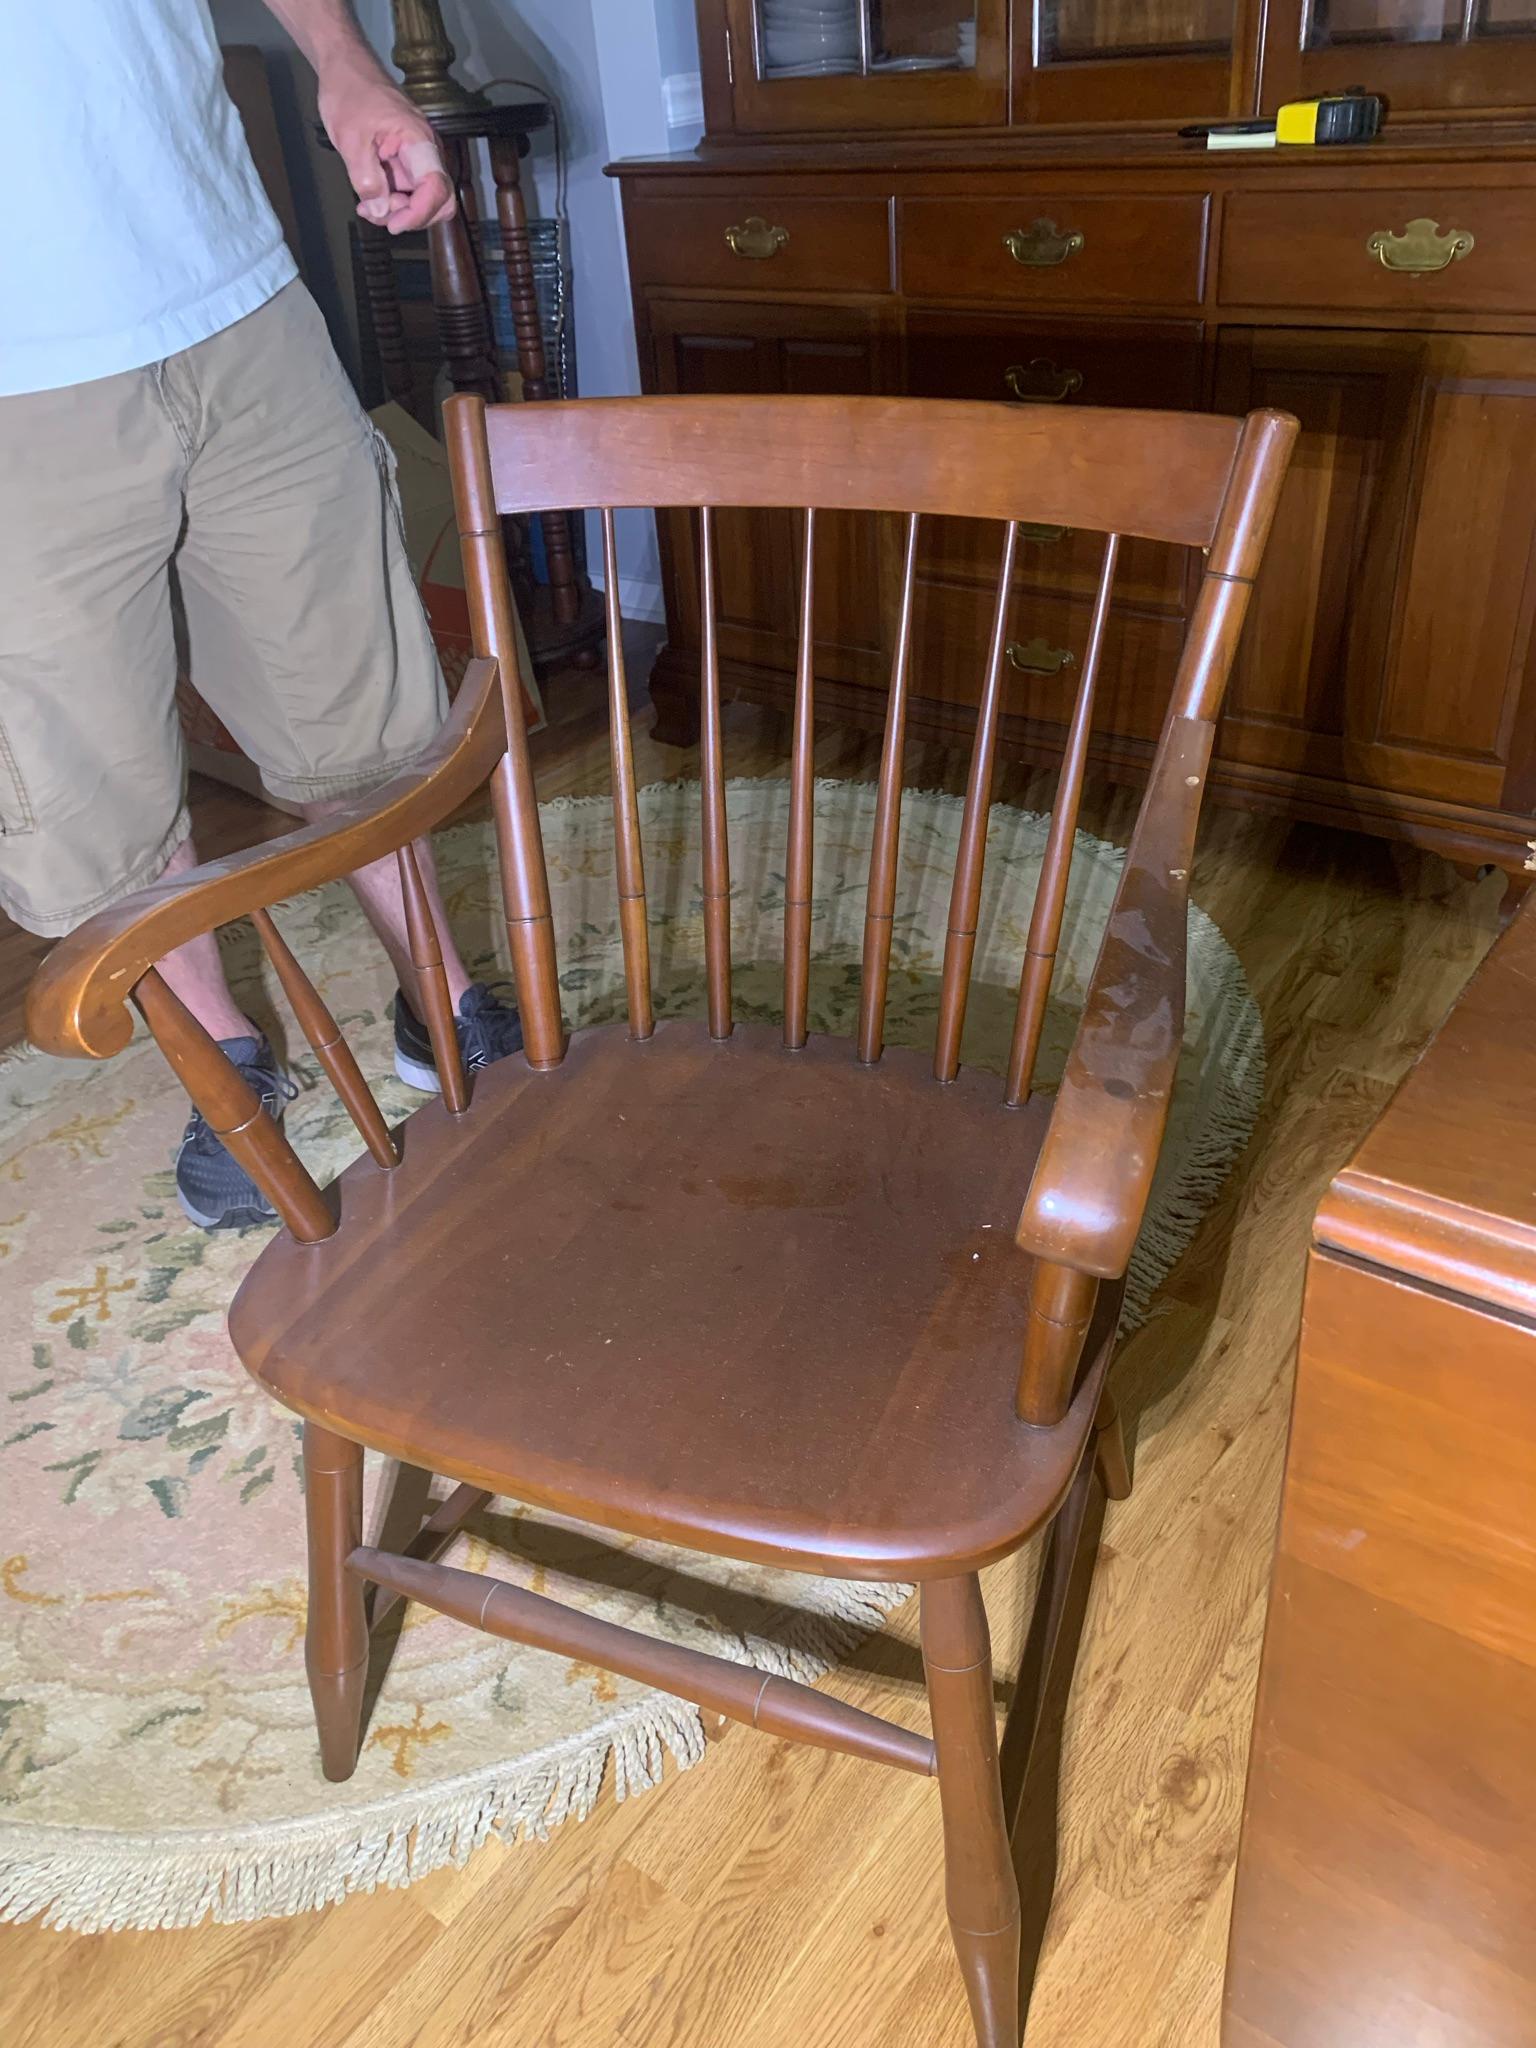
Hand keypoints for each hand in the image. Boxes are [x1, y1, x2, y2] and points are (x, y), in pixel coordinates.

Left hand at [319, 55, 455, 234]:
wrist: (344, 67)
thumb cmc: (349, 92)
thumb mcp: (350, 140)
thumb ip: (367, 180)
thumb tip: (380, 212)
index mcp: (419, 140)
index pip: (437, 188)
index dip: (419, 213)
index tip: (393, 224)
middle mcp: (426, 150)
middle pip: (439, 200)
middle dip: (412, 216)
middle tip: (379, 214)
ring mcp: (417, 156)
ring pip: (422, 199)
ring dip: (399, 211)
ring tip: (368, 205)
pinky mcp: (406, 160)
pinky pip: (408, 190)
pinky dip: (391, 200)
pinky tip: (370, 198)